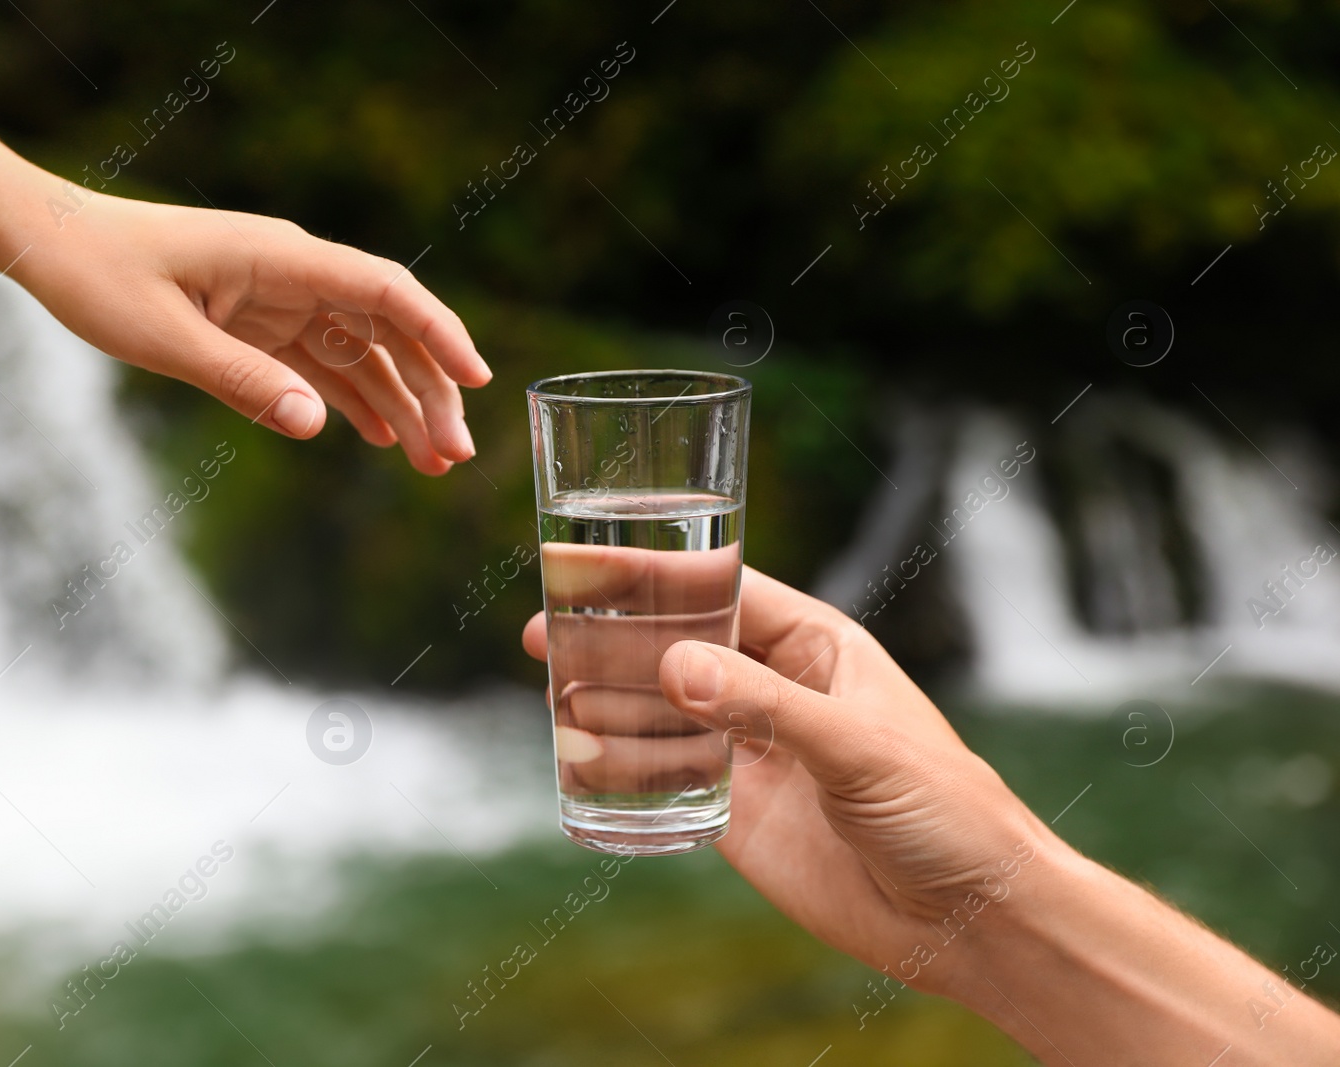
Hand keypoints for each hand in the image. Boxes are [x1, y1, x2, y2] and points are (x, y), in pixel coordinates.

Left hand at [17, 192, 490, 474]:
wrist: (50, 244)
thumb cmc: (99, 277)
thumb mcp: (165, 337)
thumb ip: (243, 381)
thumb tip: (317, 426)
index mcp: (282, 259)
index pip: (385, 291)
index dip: (439, 333)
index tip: (479, 379)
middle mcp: (295, 274)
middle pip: (387, 330)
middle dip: (430, 390)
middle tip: (455, 456)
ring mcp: (281, 299)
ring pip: (362, 352)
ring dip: (400, 404)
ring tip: (431, 462)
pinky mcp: (261, 323)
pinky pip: (323, 363)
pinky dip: (355, 400)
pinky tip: (381, 439)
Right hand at [525, 563, 1051, 990]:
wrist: (968, 920)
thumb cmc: (947, 811)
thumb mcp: (859, 747)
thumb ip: (766, 707)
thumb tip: (674, 667)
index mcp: (814, 648)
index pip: (720, 593)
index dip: (655, 577)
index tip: (589, 565)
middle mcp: (772, 691)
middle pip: (676, 650)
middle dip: (614, 642)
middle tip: (544, 634)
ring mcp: (748, 753)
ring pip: (659, 714)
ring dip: (608, 705)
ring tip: (555, 700)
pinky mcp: (732, 815)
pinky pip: (662, 781)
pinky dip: (619, 771)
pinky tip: (578, 762)